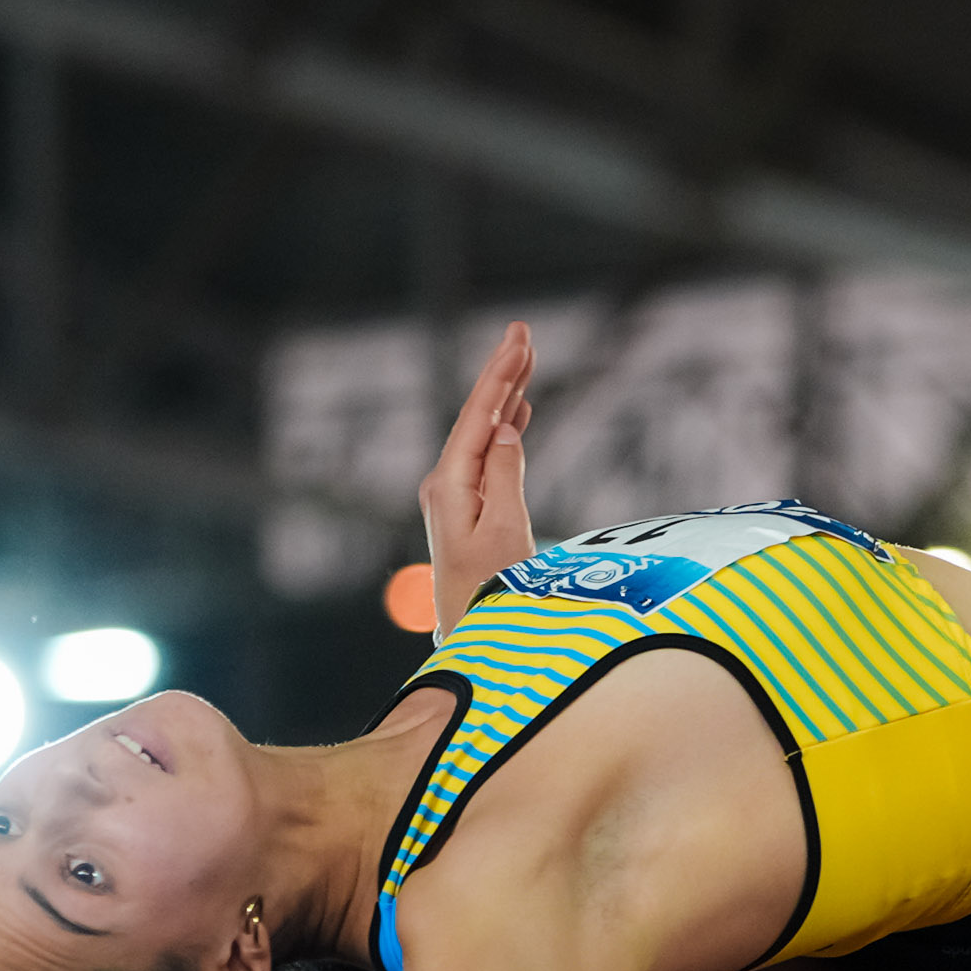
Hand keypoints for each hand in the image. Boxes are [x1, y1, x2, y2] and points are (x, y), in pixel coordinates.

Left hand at [418, 319, 538, 636]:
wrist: (473, 639)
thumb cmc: (493, 594)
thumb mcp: (505, 533)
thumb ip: (504, 476)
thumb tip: (504, 428)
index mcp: (449, 485)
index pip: (478, 416)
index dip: (500, 374)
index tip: (520, 338)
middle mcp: (445, 485)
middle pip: (476, 417)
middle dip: (502, 375)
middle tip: (522, 331)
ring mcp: (454, 497)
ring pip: (481, 433)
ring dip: (505, 397)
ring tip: (525, 361)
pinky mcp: (467, 510)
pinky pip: (486, 455)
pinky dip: (504, 428)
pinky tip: (518, 412)